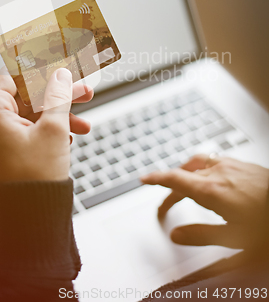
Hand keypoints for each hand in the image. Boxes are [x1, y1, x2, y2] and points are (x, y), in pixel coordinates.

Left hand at [0, 68, 92, 182]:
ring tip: (84, 124)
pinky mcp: (8, 150)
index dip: (39, 69)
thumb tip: (61, 75)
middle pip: (28, 96)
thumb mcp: (53, 129)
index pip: (14, 75)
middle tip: (84, 91)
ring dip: (60, 116)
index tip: (59, 63)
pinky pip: (31, 131)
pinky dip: (51, 131)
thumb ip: (58, 95)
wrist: (32, 218)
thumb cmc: (35, 177)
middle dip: (59, 95)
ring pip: (33, 114)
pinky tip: (70, 138)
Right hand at [141, 154, 268, 248]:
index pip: (175, 179)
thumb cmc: (267, 224)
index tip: (143, 179)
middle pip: (185, 172)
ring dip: (186, 172)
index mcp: (212, 190)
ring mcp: (233, 166)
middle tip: (165, 202)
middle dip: (171, 185)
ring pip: (199, 162)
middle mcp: (220, 172)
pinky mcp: (244, 164)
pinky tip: (211, 177)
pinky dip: (202, 168)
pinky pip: (214, 160)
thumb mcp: (234, 238)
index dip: (156, 179)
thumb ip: (202, 235)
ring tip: (183, 184)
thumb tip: (176, 234)